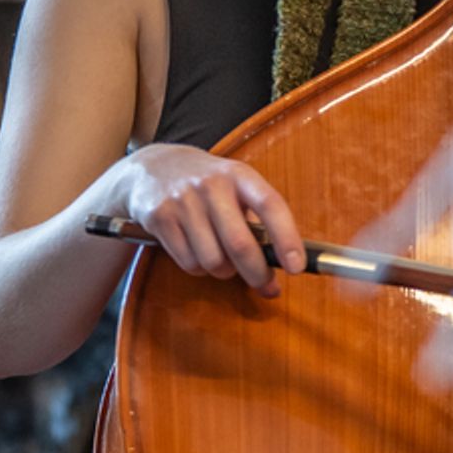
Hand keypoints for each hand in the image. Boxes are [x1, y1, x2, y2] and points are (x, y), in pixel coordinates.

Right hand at [123, 143, 305, 296]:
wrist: (155, 166)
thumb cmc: (209, 185)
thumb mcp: (237, 187)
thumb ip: (259, 222)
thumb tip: (285, 268)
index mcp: (239, 175)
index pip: (270, 205)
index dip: (287, 238)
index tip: (297, 267)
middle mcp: (212, 185)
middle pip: (240, 244)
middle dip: (257, 273)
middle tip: (265, 285)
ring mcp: (183, 200)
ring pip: (213, 260)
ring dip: (224, 271)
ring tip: (223, 260)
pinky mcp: (160, 217)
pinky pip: (188, 263)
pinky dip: (199, 269)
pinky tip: (199, 253)